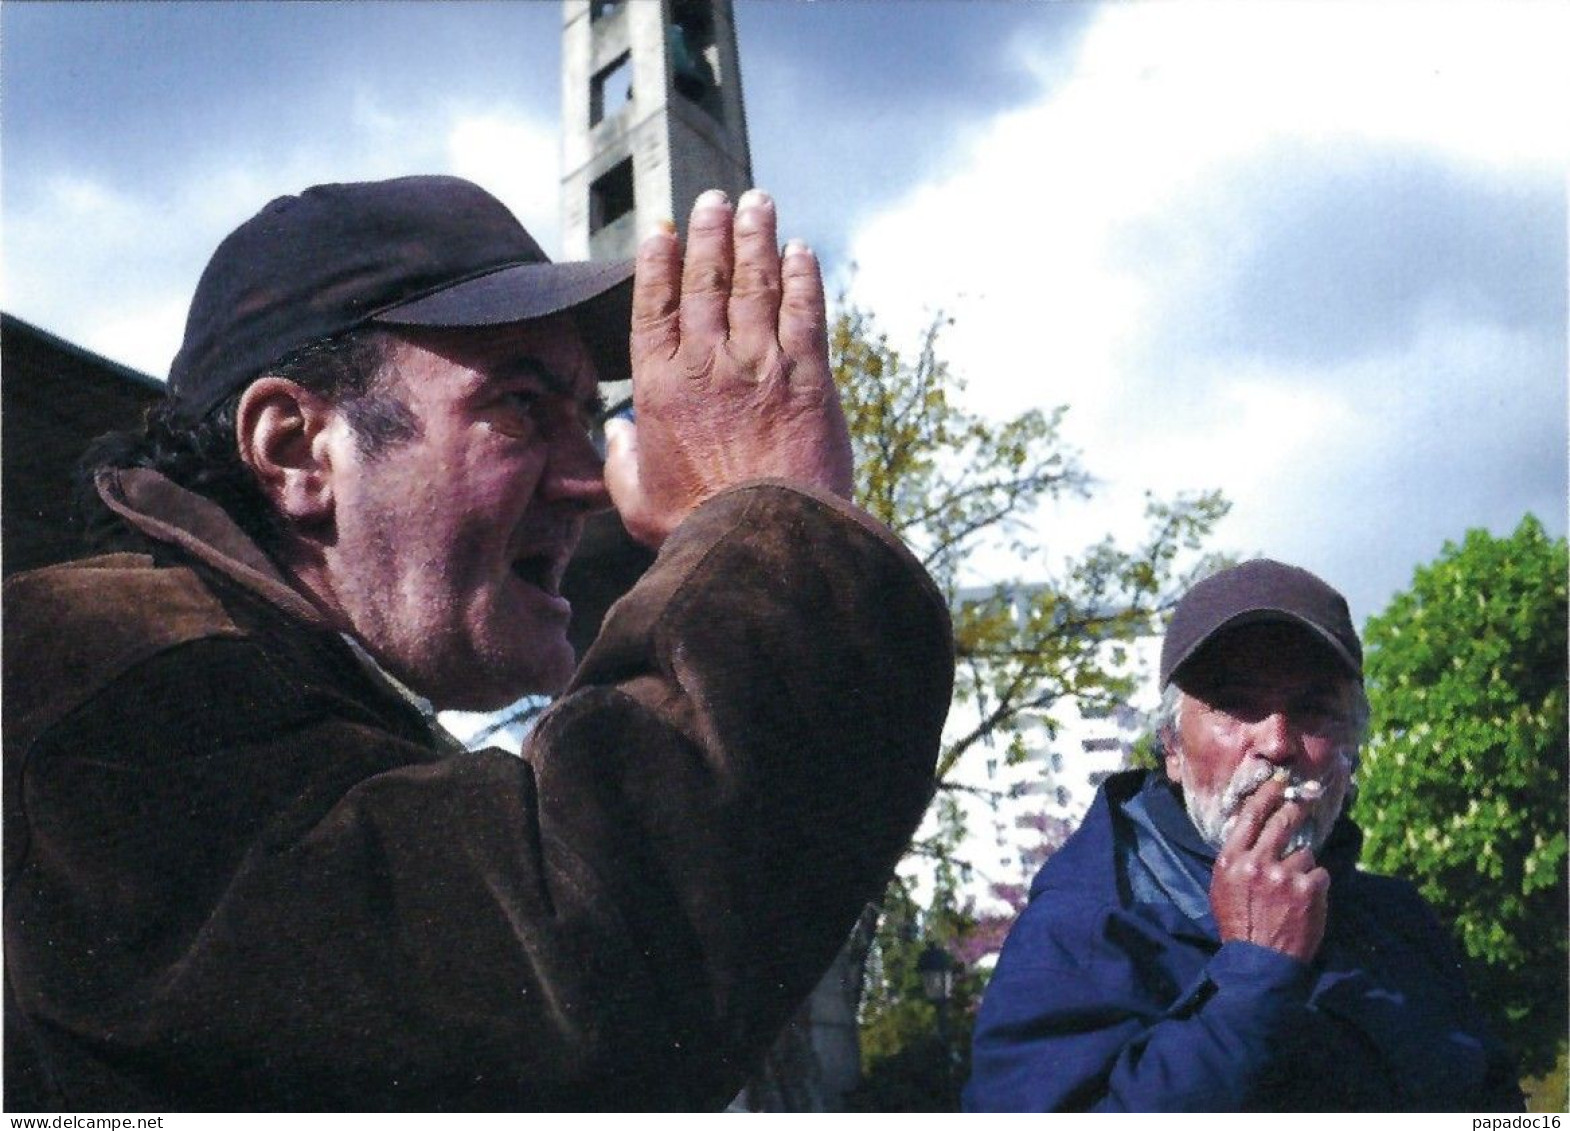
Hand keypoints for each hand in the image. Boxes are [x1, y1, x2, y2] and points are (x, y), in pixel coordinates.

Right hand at [604, 188, 853, 546]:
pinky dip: (803, 276)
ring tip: (757, 203)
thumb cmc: (695, 527)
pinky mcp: (808, 376)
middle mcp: (706, 364)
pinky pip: (805, 310)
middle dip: (711, 233)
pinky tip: (802, 251)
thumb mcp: (634, 501)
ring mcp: (760, 364)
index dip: (660, 261)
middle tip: (716, 199)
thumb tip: (618, 433)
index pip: (655, 305)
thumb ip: (622, 461)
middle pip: (706, 280)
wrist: (762, 541)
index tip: (665, 229)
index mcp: (658, 387)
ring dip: (757, 237)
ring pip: (756, 282)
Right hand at [1209, 776, 1329, 961]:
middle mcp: (1255, 863)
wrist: (1259, 963)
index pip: (1250, 817)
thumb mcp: (1223, 888)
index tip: (1279, 783)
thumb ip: (1237, 859)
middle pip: (1281, 823)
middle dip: (1296, 810)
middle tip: (1306, 801)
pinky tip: (1306, 903)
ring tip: (1294, 893)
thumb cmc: (1239, 925)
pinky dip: (1316, 886)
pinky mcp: (1307, 888)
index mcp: (1231, 861)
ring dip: (1303, 869)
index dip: (1267, 796)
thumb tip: (1251, 832)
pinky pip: (1319, 874)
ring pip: (1304, 854)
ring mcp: (1283, 875)